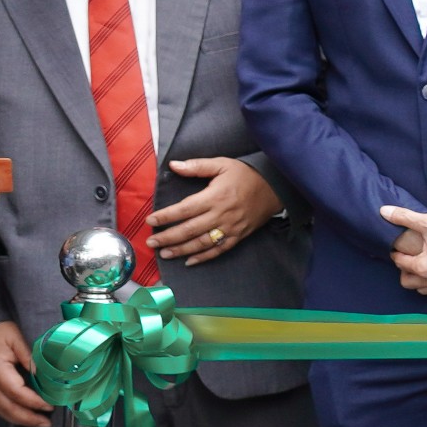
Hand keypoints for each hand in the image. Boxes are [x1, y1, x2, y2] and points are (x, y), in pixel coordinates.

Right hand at [0, 323, 48, 426]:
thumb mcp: (16, 337)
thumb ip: (29, 356)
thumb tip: (43, 374)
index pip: (15, 391)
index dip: (33, 401)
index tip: (50, 405)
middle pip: (7, 407)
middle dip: (28, 418)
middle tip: (47, 423)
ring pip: (1, 410)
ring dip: (21, 420)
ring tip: (40, 424)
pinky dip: (11, 415)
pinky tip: (25, 418)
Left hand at [152, 157, 280, 264]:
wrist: (275, 188)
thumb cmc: (246, 175)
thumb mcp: (222, 164)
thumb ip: (197, 166)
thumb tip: (173, 165)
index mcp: (215, 196)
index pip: (185, 209)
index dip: (166, 216)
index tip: (150, 220)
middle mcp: (221, 215)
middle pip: (190, 230)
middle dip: (168, 237)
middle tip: (151, 242)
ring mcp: (230, 228)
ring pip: (202, 243)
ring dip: (182, 250)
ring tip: (165, 253)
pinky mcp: (239, 236)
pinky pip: (219, 249)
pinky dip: (204, 257)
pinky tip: (189, 261)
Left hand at [383, 207, 426, 311]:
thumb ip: (404, 217)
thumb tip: (382, 211)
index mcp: (423, 266)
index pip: (399, 262)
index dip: (397, 253)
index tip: (400, 247)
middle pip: (407, 281)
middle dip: (405, 270)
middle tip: (410, 258)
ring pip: (424, 291)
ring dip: (420, 281)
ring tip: (424, 268)